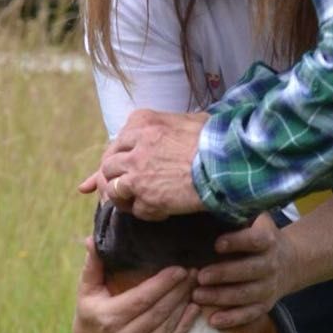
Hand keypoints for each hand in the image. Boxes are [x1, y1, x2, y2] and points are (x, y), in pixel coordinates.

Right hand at [71, 239, 199, 332]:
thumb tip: (91, 239)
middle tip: (193, 273)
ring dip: (184, 304)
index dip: (164, 284)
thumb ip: (93, 264)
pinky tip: (193, 308)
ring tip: (194, 286)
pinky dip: (185, 324)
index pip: (143, 298)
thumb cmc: (91, 311)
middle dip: (179, 290)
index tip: (180, 269)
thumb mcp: (87, 289)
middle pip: (159, 311)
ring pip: (168, 325)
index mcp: (109, 318)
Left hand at [81, 109, 206, 218]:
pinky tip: (159, 211)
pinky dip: (144, 212)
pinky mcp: (145, 196)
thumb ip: (170, 124)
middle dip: (111, 177)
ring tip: (134, 203)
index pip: (118, 141)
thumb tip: (175, 129)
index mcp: (142, 123)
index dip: (117, 156)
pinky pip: (134, 209)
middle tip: (120, 187)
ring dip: (121, 197)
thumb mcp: (190, 120)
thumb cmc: (214, 140)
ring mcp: (136, 173)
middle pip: (108, 165)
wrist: (224, 163)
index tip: (117, 165)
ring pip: (113, 188)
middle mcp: (134, 146)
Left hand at [193, 213, 293, 328]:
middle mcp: (271, 265)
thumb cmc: (262, 238)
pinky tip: (213, 320)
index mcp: (268, 241)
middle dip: (224, 274)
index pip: (255, 241)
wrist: (291, 262)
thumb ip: (240, 214)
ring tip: (197, 295)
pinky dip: (233, 319)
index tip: (217, 244)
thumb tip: (214, 201)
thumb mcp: (257, 222)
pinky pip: (250, 314)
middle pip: (249, 271)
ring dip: (222, 297)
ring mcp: (269, 287)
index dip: (238, 242)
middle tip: (200, 276)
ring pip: (246, 295)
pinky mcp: (265, 305)